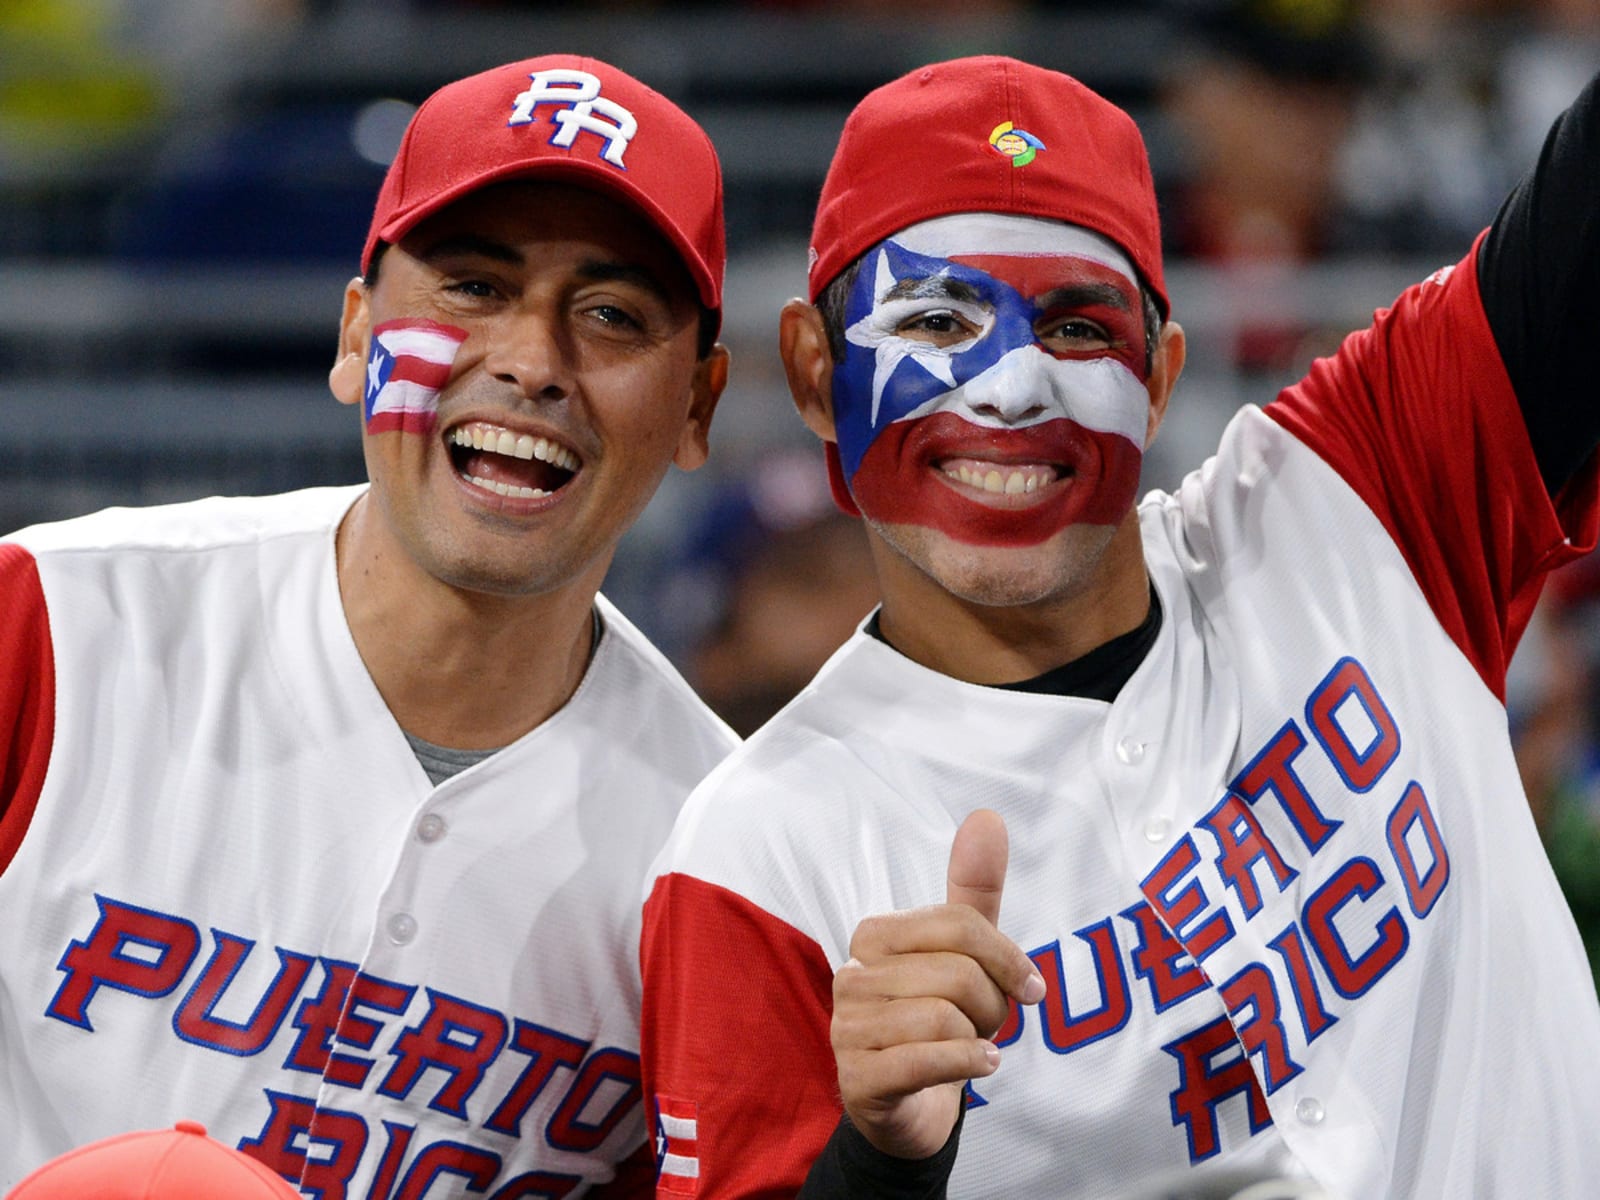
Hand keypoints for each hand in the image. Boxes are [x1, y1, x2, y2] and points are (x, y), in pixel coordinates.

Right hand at [830, 809, 1046, 1159]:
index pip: (957, 924)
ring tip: (972, 1047)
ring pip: (943, 1017)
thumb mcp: (964, 954)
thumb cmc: (939, 1020)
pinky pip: (926, 1059)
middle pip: (956, 973)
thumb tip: (987, 816)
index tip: (1030, 987)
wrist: (913, 1106)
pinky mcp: (857, 1078)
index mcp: (874, 935)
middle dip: (992, 1006)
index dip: (1007, 958)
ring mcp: (847, 1029)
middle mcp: (851, 975)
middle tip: (987, 1026)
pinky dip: (967, 1064)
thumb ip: (974, 888)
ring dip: (978, 1039)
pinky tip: (980, 1067)